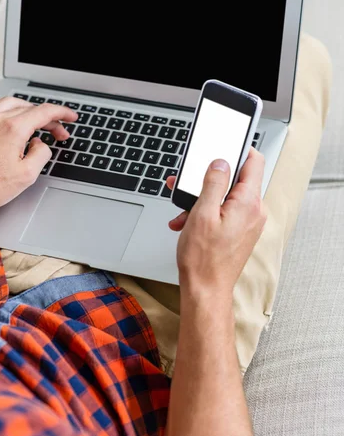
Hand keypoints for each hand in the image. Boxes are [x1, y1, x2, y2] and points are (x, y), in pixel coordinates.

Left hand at [0, 97, 77, 222]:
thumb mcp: (27, 175)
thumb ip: (42, 154)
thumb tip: (42, 145)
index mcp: (12, 129)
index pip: (45, 112)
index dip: (62, 113)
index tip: (70, 117)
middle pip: (30, 108)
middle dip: (48, 119)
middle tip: (57, 132)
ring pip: (11, 103)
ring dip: (28, 110)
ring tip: (36, 123)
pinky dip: (2, 107)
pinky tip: (5, 115)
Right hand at [167, 149, 266, 297]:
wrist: (205, 290)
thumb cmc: (203, 258)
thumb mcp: (202, 212)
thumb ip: (214, 183)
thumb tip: (220, 162)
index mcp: (248, 202)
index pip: (254, 162)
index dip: (238, 149)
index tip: (221, 145)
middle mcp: (254, 211)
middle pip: (235, 179)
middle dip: (207, 179)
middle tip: (187, 182)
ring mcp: (248, 222)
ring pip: (225, 197)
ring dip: (202, 198)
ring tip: (182, 210)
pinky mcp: (240, 231)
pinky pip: (224, 212)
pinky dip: (206, 212)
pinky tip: (187, 222)